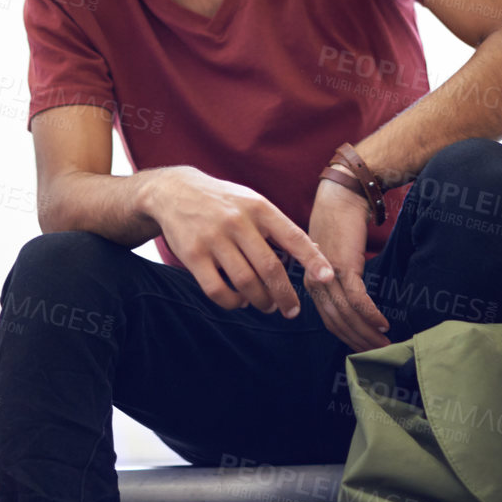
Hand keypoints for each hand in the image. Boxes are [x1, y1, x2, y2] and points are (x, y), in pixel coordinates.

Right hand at [147, 167, 334, 316]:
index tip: (328, 277)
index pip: (292, 235)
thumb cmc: (223, 202)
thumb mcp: (253, 203)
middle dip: (285, 295)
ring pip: (246, 283)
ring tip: (267, 305)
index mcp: (258, 207)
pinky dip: (233, 302)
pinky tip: (239, 301)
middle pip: (270, 268)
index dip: (312, 258)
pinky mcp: (192, 255)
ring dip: (261, 301)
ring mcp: (213, 238)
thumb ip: (279, 227)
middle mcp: (237, 221)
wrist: (174, 191)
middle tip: (292, 310)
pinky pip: (218, 291)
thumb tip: (315, 253)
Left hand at [306, 179, 389, 350]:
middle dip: (360, 342)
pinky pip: (357, 299)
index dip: (349, 338)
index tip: (366, 350)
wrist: (342, 198)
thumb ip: (339, 281)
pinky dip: (371, 314)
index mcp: (313, 283)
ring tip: (386, 343)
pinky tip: (384, 323)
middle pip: (338, 323)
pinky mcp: (343, 266)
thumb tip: (356, 304)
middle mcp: (316, 282)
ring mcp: (328, 275)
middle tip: (380, 354)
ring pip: (348, 315)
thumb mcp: (334, 257)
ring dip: (368, 333)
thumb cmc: (340, 226)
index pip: (330, 321)